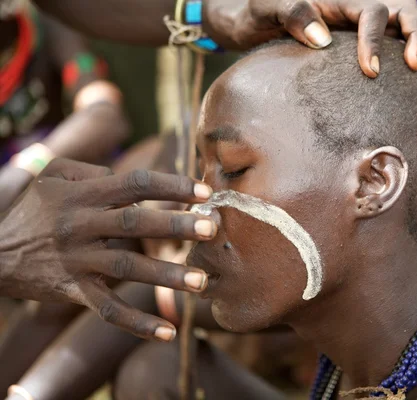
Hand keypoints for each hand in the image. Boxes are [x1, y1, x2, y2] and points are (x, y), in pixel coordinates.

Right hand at [0, 159, 215, 340]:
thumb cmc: (33, 207)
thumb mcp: (53, 176)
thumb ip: (92, 170)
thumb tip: (132, 180)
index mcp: (83, 195)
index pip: (135, 184)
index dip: (172, 185)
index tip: (205, 191)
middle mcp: (82, 225)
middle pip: (134, 223)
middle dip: (176, 225)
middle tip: (212, 229)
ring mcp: (78, 260)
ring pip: (127, 267)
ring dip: (166, 275)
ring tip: (201, 281)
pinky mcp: (73, 290)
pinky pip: (107, 309)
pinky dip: (136, 323)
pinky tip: (168, 332)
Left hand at [204, 0, 416, 78]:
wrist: (247, 21)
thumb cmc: (253, 14)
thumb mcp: (263, 10)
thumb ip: (290, 13)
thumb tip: (322, 38)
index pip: (370, 10)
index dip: (375, 38)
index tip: (371, 70)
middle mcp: (354, 5)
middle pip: (401, 10)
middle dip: (415, 36)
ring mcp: (359, 21)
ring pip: (405, 24)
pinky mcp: (360, 39)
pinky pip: (393, 41)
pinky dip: (412, 54)